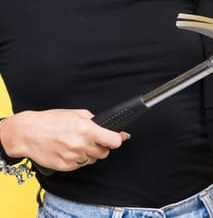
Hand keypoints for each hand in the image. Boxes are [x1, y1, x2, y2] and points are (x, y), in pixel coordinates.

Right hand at [0, 110, 128, 171]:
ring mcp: (73, 157)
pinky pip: (79, 165)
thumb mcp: (76, 114)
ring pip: (92, 160)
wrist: (27, 133)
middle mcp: (81, 144)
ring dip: (88, 153)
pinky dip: (77, 159)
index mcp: (87, 130)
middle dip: (101, 147)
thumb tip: (113, 129)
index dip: (116, 140)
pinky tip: (67, 150)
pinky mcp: (65, 166)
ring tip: (75, 143)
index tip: (116, 139)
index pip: (114, 141)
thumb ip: (95, 121)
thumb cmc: (51, 121)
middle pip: (104, 153)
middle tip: (91, 140)